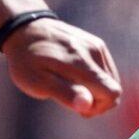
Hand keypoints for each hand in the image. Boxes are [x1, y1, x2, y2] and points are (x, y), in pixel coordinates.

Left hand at [1, 16, 122, 118]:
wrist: (24, 30)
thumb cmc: (27, 61)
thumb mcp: (37, 82)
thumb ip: (65, 93)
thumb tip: (87, 105)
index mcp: (80, 63)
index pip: (112, 93)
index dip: (98, 107)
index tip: (78, 108)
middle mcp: (94, 51)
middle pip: (114, 89)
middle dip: (97, 102)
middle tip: (71, 99)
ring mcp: (97, 46)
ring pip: (111, 81)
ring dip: (95, 91)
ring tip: (70, 87)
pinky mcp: (96, 43)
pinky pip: (106, 71)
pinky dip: (95, 80)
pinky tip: (75, 78)